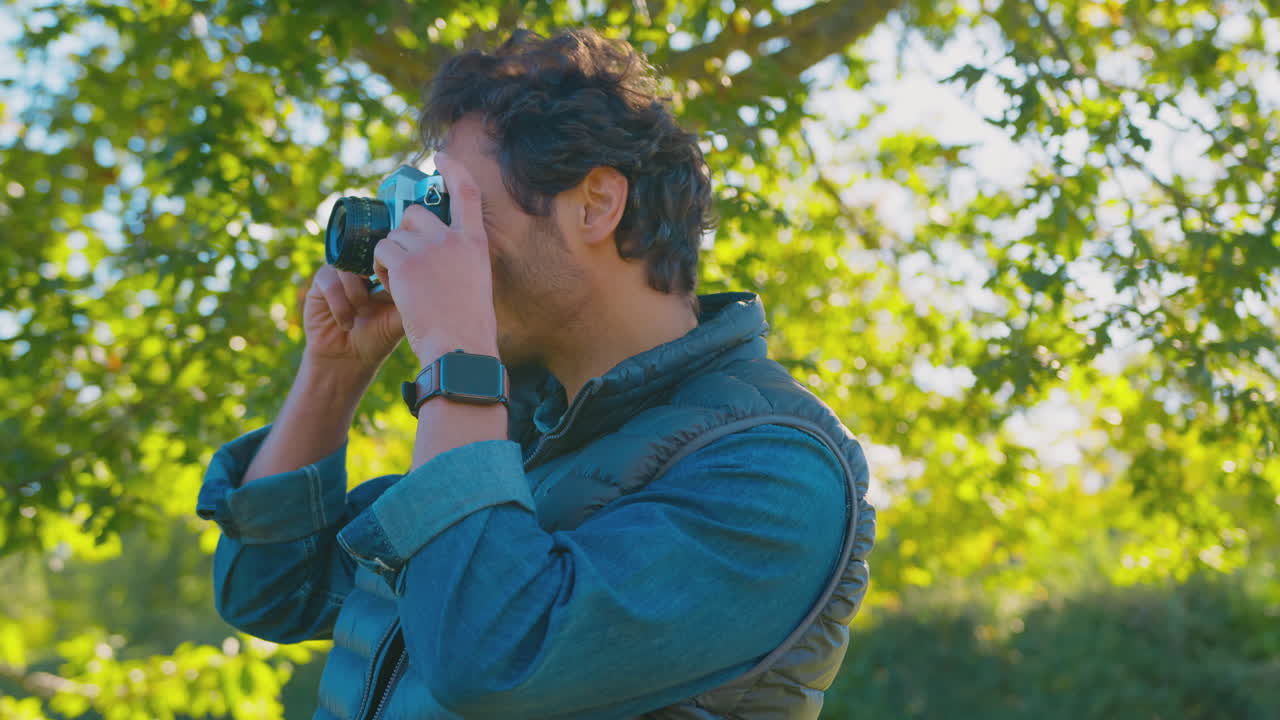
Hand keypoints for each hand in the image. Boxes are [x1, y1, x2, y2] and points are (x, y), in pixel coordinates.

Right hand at [302, 263, 404, 372]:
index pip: (389, 254)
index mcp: (384, 272)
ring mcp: (341, 273)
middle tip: (377, 297)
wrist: (347, 358)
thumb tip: (419, 281)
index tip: (392, 291)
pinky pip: (330, 283)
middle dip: (373, 277)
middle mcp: (362, 268)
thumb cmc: (377, 338)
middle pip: (367, 255)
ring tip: (361, 314)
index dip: (391, 268)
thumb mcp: (399, 320)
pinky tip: (346, 323)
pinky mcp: (321, 282)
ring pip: (348, 269)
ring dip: (356, 295)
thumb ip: (409, 300)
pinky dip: (340, 305)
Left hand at [372, 153, 498, 366]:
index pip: (467, 193)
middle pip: (416, 215)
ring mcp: (429, 250)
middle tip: (404, 262)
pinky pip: (381, 252)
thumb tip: (437, 252)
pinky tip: (392, 288)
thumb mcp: (475, 284)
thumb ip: (459, 261)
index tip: (440, 156)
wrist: (459, 348)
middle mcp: (453, 240)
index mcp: (475, 244)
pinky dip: (380, 268)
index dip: (452, 170)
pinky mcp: (405, 264)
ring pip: (394, 236)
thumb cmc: (467, 328)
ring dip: (391, 256)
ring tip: (402, 285)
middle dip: (404, 234)